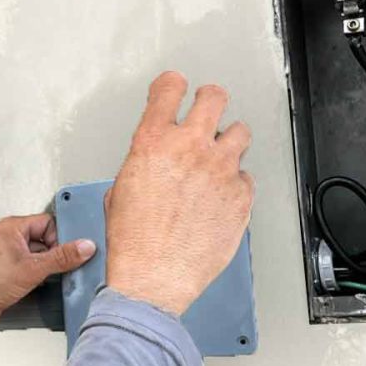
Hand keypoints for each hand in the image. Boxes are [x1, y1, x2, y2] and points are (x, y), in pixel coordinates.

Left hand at [0, 214, 96, 329]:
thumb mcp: (34, 269)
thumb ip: (62, 257)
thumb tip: (84, 247)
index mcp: (12, 227)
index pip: (48, 222)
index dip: (61, 236)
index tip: (71, 250)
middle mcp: (9, 237)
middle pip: (45, 238)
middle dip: (55, 252)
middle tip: (63, 264)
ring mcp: (9, 253)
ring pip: (39, 253)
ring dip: (48, 264)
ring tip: (51, 274)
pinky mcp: (9, 268)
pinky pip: (31, 264)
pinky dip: (40, 272)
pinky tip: (43, 281)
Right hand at [106, 72, 253, 316]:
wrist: (154, 280)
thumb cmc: (133, 244)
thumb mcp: (120, 192)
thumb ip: (142, 164)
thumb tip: (154, 163)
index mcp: (153, 142)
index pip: (169, 88)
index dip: (172, 85)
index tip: (176, 88)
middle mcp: (190, 148)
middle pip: (214, 98)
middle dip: (210, 101)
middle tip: (208, 109)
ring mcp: (220, 169)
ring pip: (240, 132)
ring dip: (229, 141)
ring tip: (219, 158)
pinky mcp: (241, 195)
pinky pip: (245, 176)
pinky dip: (235, 182)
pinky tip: (220, 197)